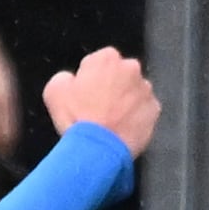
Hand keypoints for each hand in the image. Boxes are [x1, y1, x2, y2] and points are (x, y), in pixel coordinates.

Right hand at [38, 46, 161, 161]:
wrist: (98, 151)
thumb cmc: (76, 119)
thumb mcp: (54, 92)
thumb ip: (64, 77)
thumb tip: (70, 79)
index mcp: (107, 58)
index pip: (99, 61)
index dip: (90, 78)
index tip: (86, 94)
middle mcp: (131, 68)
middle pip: (120, 75)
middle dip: (112, 87)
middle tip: (99, 108)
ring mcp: (146, 89)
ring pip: (134, 92)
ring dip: (125, 101)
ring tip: (111, 121)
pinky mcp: (155, 110)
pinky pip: (145, 110)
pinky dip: (136, 117)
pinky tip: (123, 129)